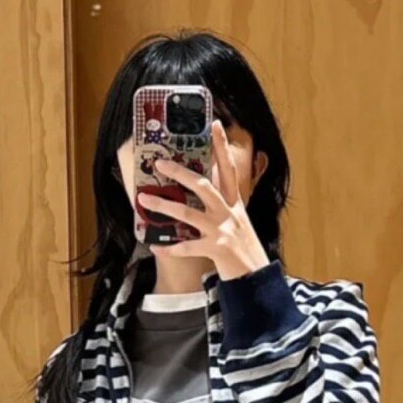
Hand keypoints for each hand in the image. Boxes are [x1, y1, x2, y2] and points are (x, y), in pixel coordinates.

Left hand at [139, 120, 270, 279]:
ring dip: (164, 207)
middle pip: (203, 186)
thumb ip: (224, 207)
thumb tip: (204, 193)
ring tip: (144, 201)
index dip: (222, 147)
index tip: (215, 124)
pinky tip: (156, 247)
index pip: (229, 169)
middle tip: (160, 162)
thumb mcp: (239, 223)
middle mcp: (229, 214)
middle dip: (180, 173)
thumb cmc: (244, 250)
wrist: (258, 278)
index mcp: (235, 204)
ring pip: (188, 214)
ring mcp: (222, 231)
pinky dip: (170, 248)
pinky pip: (188, 248)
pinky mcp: (217, 250)